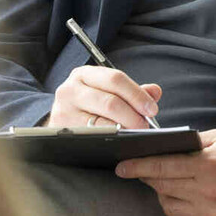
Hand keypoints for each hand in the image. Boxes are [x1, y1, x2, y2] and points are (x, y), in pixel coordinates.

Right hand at [45, 65, 160, 128]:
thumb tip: (155, 92)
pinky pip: (91, 137)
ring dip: (123, 129)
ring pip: (101, 122)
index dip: (136, 94)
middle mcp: (70, 89)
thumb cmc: (88, 105)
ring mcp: (63, 111)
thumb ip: (132, 91)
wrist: (60, 121)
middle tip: (145, 126)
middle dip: (132, 115)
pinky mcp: (62, 132)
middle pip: (109, 102)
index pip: (115, 79)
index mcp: (84, 74)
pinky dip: (109, 139)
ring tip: (135, 134)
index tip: (152, 109)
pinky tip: (119, 141)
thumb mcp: (106, 91)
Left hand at [115, 129, 215, 215]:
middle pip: (163, 187)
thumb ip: (192, 143)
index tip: (122, 166)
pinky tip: (188, 194)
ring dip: (164, 192)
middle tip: (144, 168)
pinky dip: (181, 206)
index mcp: (208, 166)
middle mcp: (209, 193)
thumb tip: (165, 147)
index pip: (162, 167)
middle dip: (149, 177)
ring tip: (170, 180)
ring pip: (171, 206)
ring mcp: (213, 215)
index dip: (138, 166)